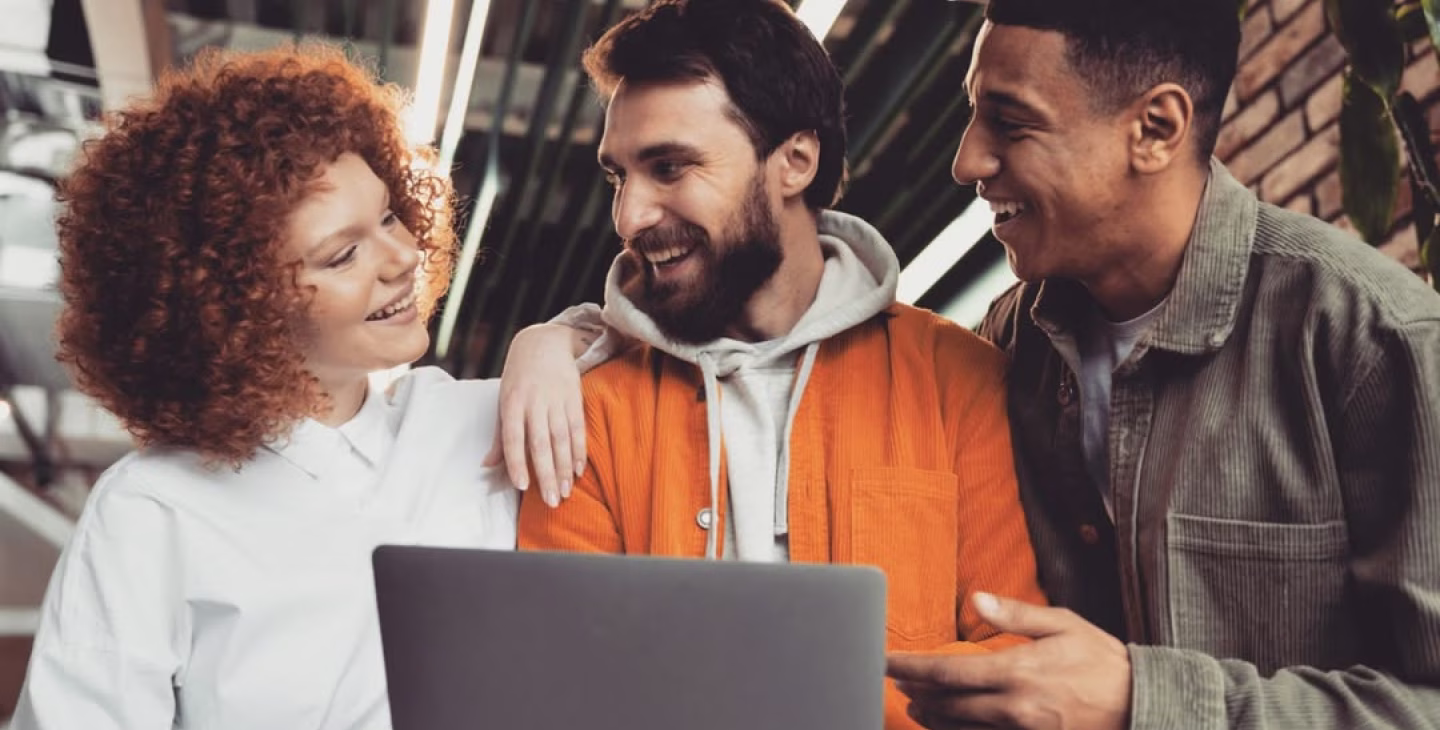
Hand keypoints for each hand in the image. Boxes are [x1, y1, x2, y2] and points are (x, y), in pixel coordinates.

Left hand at [484, 323, 586, 506]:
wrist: (543, 342)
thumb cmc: (518, 377)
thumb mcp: (503, 401)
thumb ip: (500, 436)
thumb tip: (487, 466)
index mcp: (512, 403)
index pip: (513, 438)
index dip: (517, 463)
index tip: (523, 487)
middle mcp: (534, 402)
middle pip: (541, 444)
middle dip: (547, 474)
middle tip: (552, 501)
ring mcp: (556, 400)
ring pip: (562, 439)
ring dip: (565, 468)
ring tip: (566, 491)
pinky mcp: (574, 398)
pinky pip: (578, 428)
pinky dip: (579, 451)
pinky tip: (579, 470)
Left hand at [887, 593, 1130, 729]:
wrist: (1141, 704)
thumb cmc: (1101, 660)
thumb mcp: (1063, 624)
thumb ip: (1016, 615)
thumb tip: (976, 600)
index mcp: (1017, 670)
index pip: (949, 671)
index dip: (912, 668)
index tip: (888, 662)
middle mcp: (1014, 707)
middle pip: (948, 704)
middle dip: (918, 694)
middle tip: (899, 684)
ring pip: (962, 729)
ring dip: (934, 718)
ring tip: (916, 708)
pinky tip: (951, 726)